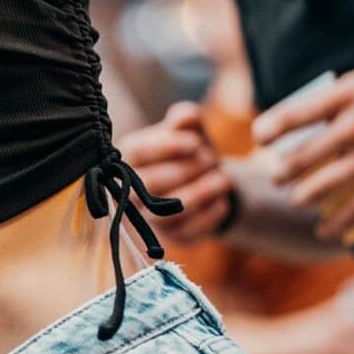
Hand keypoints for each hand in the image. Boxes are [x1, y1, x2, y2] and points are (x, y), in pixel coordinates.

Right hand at [119, 103, 235, 240]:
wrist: (207, 181)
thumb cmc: (193, 150)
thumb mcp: (193, 130)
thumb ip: (187, 119)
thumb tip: (184, 118)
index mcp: (129, 157)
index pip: (137, 153)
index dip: (166, 147)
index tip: (196, 142)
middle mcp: (129, 190)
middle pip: (147, 184)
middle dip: (184, 171)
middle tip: (211, 159)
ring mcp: (148, 217)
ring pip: (164, 212)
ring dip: (199, 193)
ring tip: (224, 178)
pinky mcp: (169, 236)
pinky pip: (185, 231)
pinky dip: (208, 215)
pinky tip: (223, 200)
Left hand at [254, 54, 353, 239]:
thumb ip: (348, 87)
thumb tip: (321, 103)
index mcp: (349, 95)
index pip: (293, 115)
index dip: (268, 129)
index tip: (261, 137)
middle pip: (299, 158)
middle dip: (280, 171)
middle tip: (276, 174)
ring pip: (319, 188)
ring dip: (301, 197)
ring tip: (298, 197)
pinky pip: (353, 211)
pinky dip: (334, 224)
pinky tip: (323, 231)